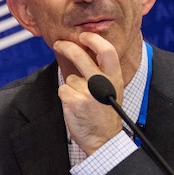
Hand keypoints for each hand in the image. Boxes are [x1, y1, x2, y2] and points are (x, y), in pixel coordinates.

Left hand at [53, 33, 123, 154]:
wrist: (103, 139)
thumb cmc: (105, 113)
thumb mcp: (111, 90)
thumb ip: (101, 73)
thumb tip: (83, 52)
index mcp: (114, 78)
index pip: (106, 51)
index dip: (94, 39)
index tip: (83, 35)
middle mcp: (101, 83)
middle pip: (80, 55)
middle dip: (66, 46)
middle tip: (59, 44)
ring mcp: (87, 92)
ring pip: (70, 77)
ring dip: (71, 86)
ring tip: (82, 100)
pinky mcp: (74, 101)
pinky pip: (63, 89)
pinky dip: (66, 96)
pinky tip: (76, 107)